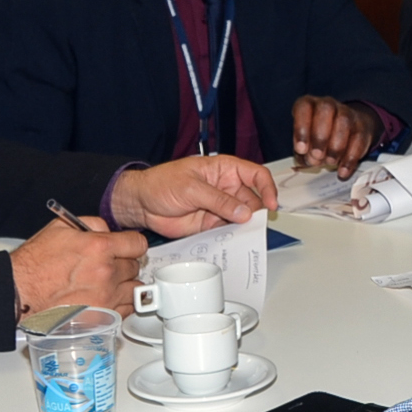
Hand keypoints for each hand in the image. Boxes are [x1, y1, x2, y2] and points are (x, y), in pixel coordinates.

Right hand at [10, 216, 147, 318]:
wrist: (19, 293)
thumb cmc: (34, 264)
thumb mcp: (60, 228)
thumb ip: (91, 224)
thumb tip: (107, 229)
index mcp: (99, 248)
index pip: (138, 244)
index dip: (131, 244)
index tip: (126, 248)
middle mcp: (106, 273)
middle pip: (135, 267)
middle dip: (124, 264)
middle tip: (107, 266)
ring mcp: (105, 297)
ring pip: (135, 290)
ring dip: (125, 285)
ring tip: (108, 283)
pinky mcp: (101, 316)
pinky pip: (127, 310)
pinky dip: (121, 304)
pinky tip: (107, 298)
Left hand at [109, 156, 278, 235]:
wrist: (140, 204)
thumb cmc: (160, 183)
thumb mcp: (191, 187)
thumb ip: (218, 200)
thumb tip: (243, 212)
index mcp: (224, 169)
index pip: (255, 174)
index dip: (266, 188)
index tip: (271, 204)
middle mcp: (225, 188)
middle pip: (253, 199)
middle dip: (257, 212)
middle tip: (256, 225)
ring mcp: (219, 207)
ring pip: (242, 218)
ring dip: (245, 227)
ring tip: (244, 235)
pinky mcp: (211, 224)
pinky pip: (228, 231)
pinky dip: (232, 237)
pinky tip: (231, 241)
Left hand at [291, 96, 382, 177]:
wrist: (346, 130)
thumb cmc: (318, 137)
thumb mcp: (305, 142)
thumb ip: (304, 151)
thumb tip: (309, 159)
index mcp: (309, 105)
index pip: (303, 107)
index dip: (301, 128)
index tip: (301, 149)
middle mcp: (327, 104)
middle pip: (326, 110)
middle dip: (320, 136)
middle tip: (317, 156)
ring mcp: (347, 113)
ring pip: (344, 122)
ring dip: (336, 146)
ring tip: (330, 161)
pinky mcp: (362, 126)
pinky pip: (359, 139)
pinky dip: (350, 158)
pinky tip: (342, 170)